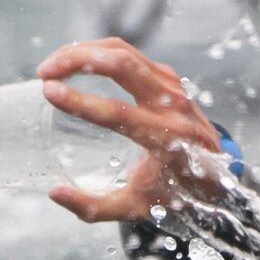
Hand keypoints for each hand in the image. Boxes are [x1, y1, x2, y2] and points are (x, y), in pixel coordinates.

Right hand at [36, 37, 223, 222]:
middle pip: (123, 65)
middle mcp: (174, 107)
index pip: (120, 114)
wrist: (216, 173)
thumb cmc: (173, 192)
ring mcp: (174, 86)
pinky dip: (98, 52)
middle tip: (43, 73)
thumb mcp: (135, 208)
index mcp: (168, 140)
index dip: (81, 102)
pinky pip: (130, 53)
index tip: (48, 92)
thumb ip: (93, 208)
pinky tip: (74, 62)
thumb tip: (54, 193)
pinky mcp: (168, 77)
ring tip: (51, 67)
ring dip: (84, 52)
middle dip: (77, 60)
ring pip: (125, 51)